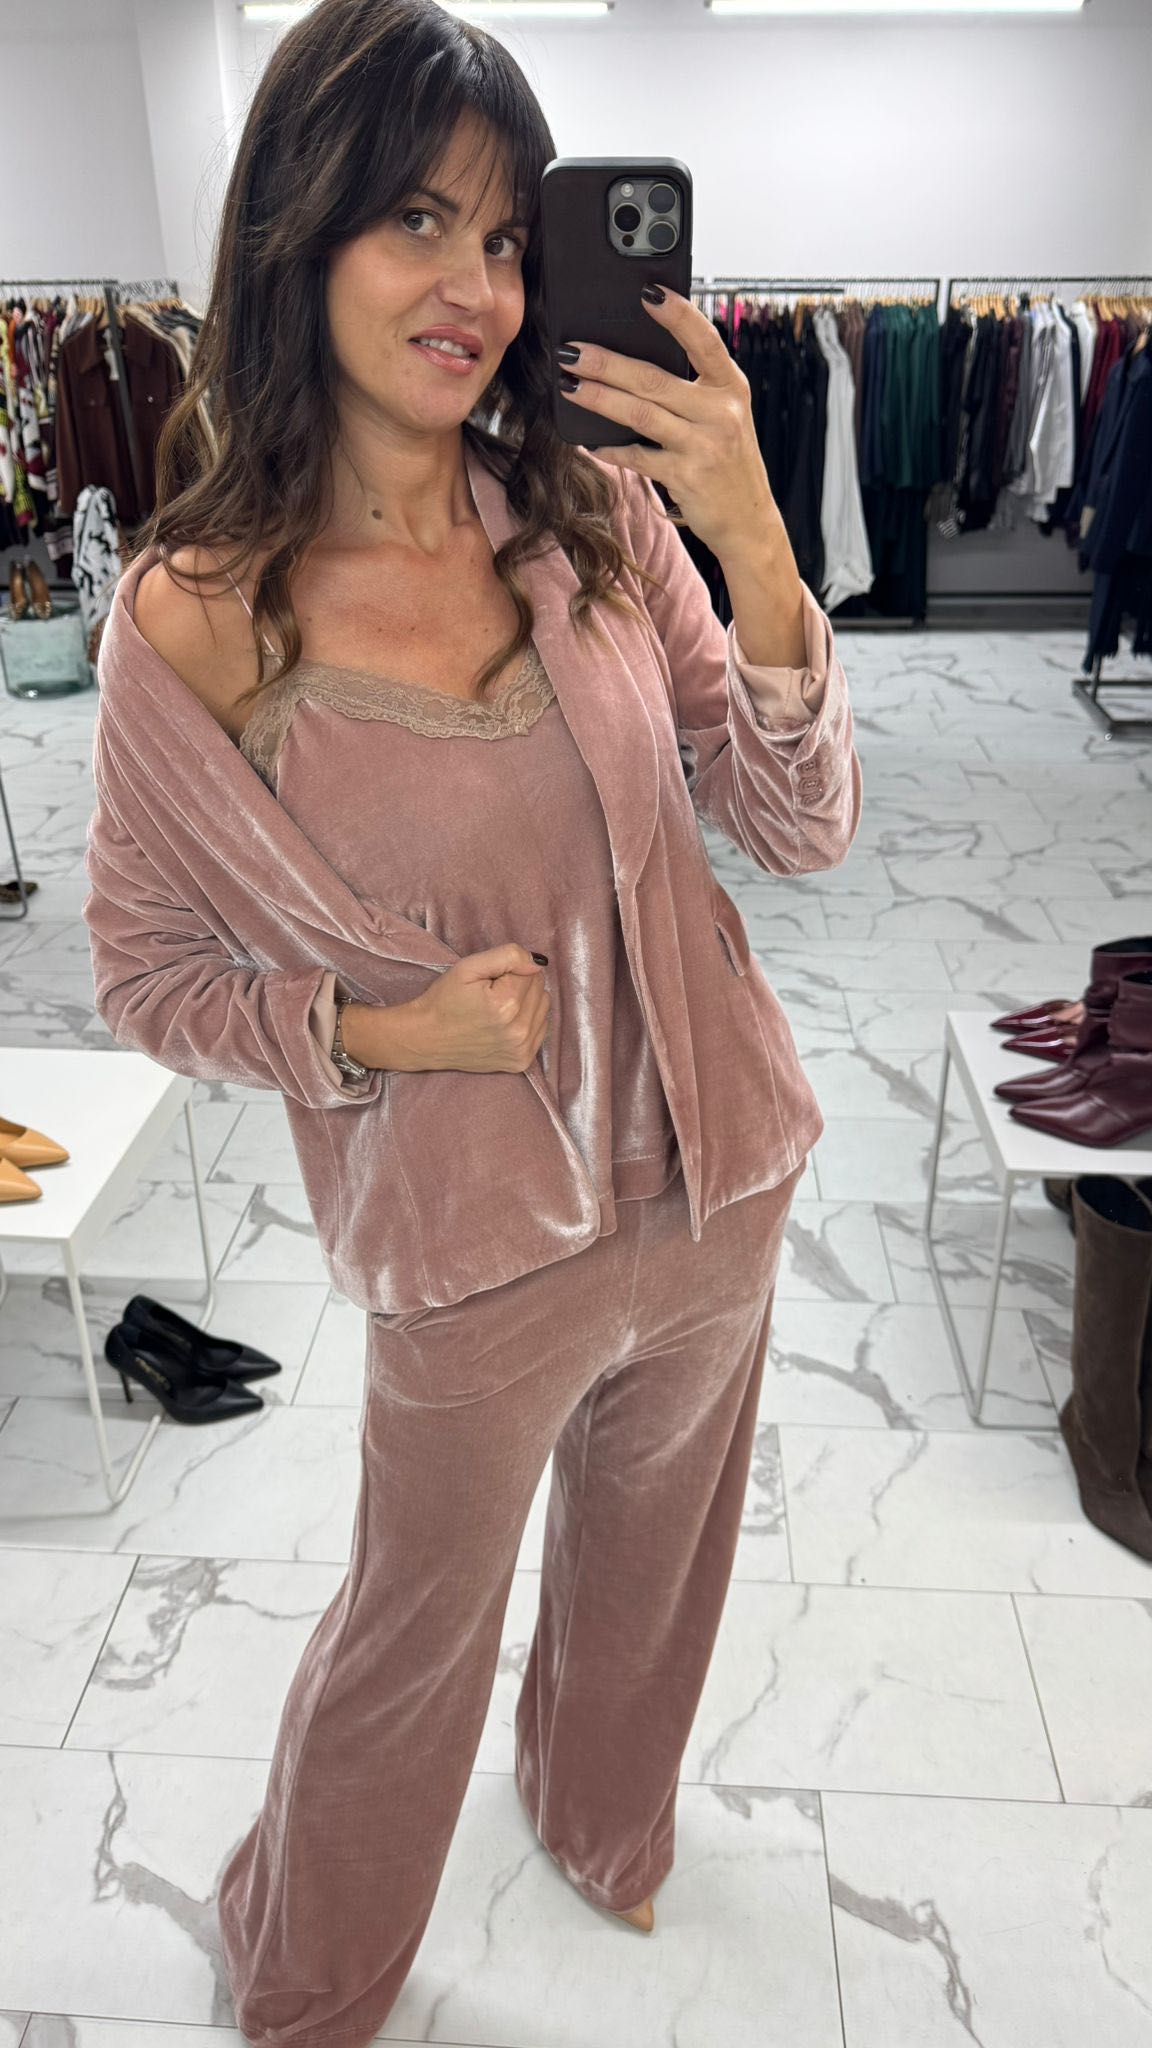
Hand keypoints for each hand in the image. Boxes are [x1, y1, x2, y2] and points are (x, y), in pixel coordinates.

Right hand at [409, 943, 549, 1073]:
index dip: (510, 971)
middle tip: (492, 994)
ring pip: (544, 1009)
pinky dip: (527, 1022)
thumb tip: (537, 963)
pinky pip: (540, 1030)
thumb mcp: (468, 967)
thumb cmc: (444, 1000)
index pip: (532, 971)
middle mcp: (518, 1030)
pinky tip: (505, 1024)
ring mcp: (521, 1049)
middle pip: (540, 989)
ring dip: (526, 1003)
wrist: (427, 1039)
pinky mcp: (521, 1061)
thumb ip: (507, 956)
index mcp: (506, 1003)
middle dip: (520, 985)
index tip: (490, 981)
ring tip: (499, 1009)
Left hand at [556, 286, 776, 556]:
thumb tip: (635, 364)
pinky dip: (611, 449)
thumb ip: (694, 389)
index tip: (648, 292)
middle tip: (571, 351)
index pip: (705, 341)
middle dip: (607, 363)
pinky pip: (638, 457)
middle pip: (654, 379)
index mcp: (731, 387)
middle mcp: (721, 412)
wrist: (748, 520)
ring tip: (569, 386)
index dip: (678, 315)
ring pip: (641, 414)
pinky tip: (589, 441)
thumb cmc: (728, 460)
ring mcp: (704, 445)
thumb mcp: (724, 416)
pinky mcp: (686, 477)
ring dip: (599, 399)